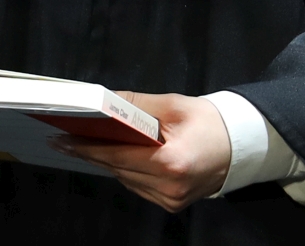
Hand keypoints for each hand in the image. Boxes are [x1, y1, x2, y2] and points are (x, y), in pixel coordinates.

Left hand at [59, 92, 230, 213]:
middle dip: (93, 151)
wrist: (241, 146)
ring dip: (110, 161)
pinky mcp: (171, 204)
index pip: (117, 156)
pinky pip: (139, 186)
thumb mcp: (173, 105)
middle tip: (67, 137)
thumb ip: (135, 104)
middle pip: (118, 169)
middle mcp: (169, 187)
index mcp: (171, 162)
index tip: (62, 139)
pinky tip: (122, 155)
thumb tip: (103, 100)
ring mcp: (170, 200)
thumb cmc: (210, 121)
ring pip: (126, 179)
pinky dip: (128, 170)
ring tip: (91, 142)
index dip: (87, 147)